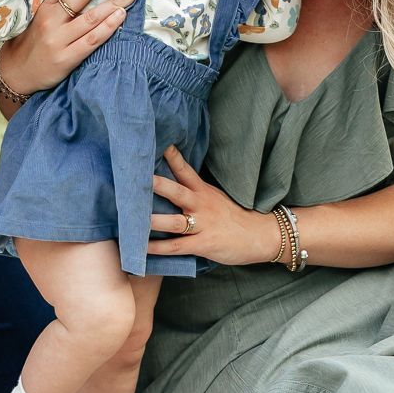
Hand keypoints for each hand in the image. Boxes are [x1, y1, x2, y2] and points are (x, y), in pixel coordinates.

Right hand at [0, 0, 131, 97]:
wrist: (17, 72)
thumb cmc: (33, 40)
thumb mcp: (39, 15)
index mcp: (44, 5)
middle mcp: (50, 19)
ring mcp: (58, 39)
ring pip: (91, 16)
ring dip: (114, 3)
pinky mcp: (66, 58)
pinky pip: (92, 40)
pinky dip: (108, 27)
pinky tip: (121, 16)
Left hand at [147, 146, 281, 266]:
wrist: (262, 235)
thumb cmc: (236, 217)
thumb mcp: (216, 198)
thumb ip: (195, 192)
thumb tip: (170, 185)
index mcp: (204, 190)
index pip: (185, 170)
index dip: (171, 157)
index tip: (156, 145)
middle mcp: (201, 204)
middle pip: (176, 191)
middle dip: (157, 184)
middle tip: (136, 178)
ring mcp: (203, 224)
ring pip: (174, 221)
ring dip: (153, 220)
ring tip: (131, 219)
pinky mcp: (204, 244)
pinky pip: (178, 246)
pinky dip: (160, 248)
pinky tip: (143, 248)